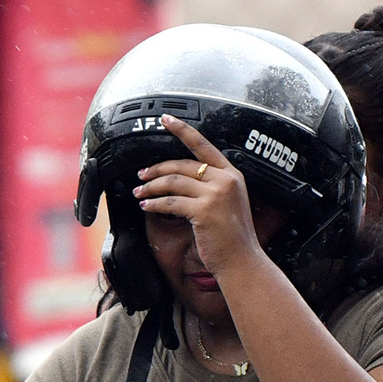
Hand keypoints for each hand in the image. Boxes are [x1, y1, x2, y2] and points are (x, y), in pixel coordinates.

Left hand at [132, 114, 263, 276]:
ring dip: (151, 186)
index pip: (203, 145)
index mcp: (232, 175)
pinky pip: (171, 202)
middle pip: (182, 164)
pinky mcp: (203, 210)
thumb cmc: (234, 238)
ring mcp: (215, 194)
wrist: (243, 261)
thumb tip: (180, 181)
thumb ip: (211, 188)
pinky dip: (155, 203)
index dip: (183, 130)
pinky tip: (147, 206)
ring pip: (173, 182)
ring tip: (139, 192)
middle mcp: (225, 180)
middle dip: (157, 169)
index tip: (166, 119)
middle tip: (141, 175)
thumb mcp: (229, 204)